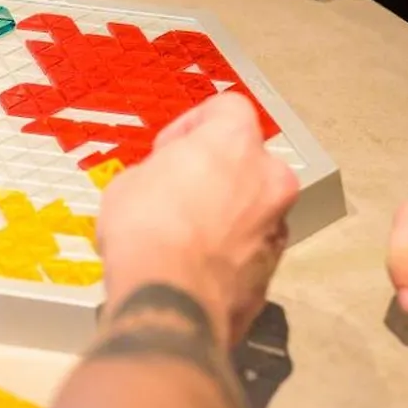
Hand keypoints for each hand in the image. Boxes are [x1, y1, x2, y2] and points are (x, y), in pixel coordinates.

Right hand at [97, 93, 299, 343]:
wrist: (169, 299)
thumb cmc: (145, 228)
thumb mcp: (129, 183)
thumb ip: (161, 173)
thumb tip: (164, 188)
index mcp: (236, 143)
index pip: (229, 108)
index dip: (193, 124)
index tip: (168, 150)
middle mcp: (269, 179)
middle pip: (249, 161)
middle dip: (218, 174)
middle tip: (180, 192)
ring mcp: (277, 228)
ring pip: (254, 209)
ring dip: (226, 215)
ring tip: (185, 237)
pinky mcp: (272, 273)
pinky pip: (249, 251)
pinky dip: (228, 254)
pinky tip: (193, 268)